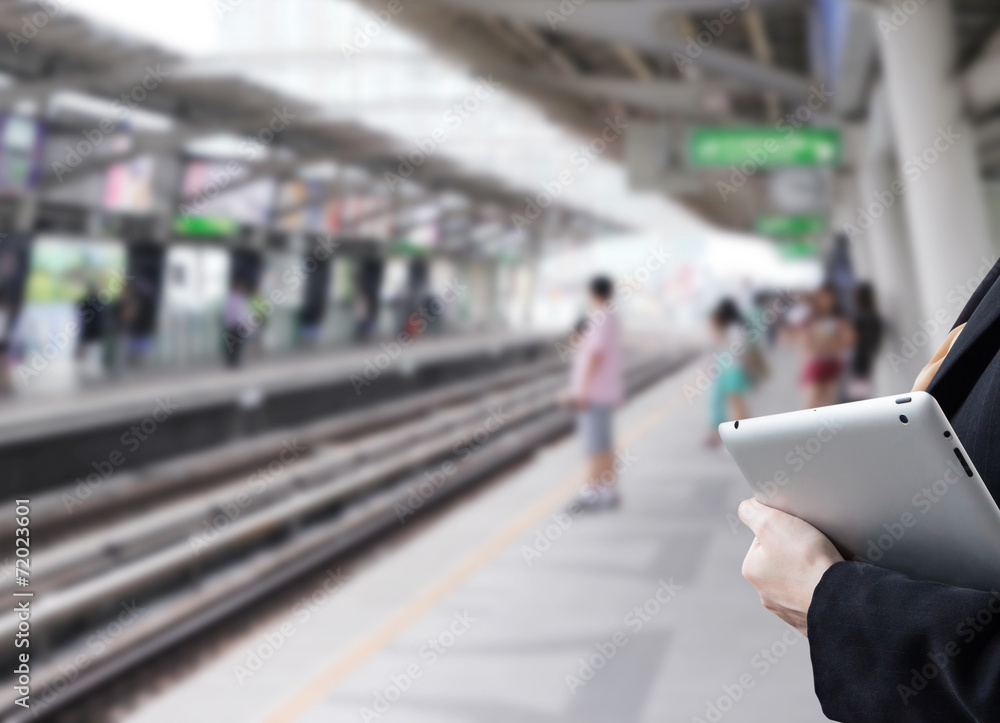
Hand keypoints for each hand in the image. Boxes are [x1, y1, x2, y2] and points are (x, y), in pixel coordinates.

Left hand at [738, 498, 842, 635]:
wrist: (844, 598)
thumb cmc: (807, 561)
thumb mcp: (772, 522)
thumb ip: (753, 511)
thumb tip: (748, 507)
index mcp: (753, 572)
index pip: (764, 537)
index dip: (782, 528)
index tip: (797, 531)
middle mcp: (767, 594)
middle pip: (782, 558)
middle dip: (797, 550)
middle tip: (813, 547)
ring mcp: (789, 609)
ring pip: (800, 577)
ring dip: (811, 569)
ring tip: (824, 564)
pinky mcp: (812, 619)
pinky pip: (817, 595)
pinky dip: (824, 587)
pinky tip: (830, 580)